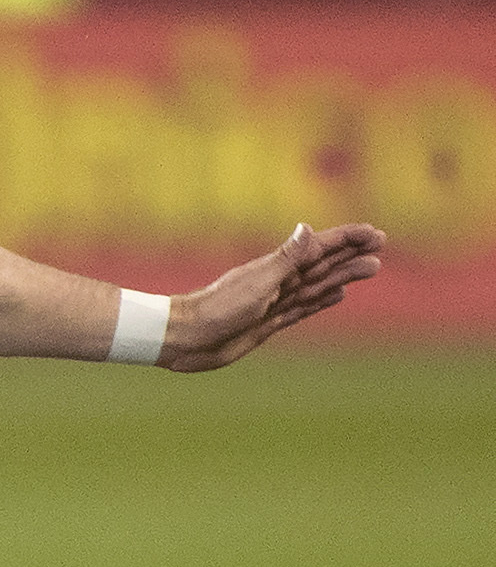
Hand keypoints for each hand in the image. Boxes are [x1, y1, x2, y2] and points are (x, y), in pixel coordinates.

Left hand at [164, 222, 385, 369]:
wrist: (185, 338)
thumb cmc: (217, 309)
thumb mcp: (258, 282)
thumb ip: (287, 258)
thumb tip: (307, 228)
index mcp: (277, 268)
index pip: (320, 248)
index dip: (347, 239)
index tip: (374, 232)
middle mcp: (279, 282)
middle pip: (325, 265)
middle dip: (352, 254)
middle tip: (381, 246)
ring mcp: (275, 302)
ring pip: (319, 286)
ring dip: (344, 276)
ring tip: (371, 267)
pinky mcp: (269, 323)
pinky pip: (303, 309)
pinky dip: (322, 301)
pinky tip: (337, 295)